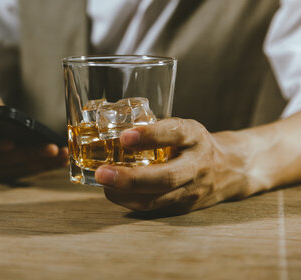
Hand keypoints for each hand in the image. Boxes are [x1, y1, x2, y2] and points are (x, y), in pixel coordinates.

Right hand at [0, 130, 67, 182]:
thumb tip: (5, 112)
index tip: (11, 142)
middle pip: (5, 162)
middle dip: (31, 155)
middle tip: (52, 148)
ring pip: (19, 170)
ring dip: (43, 164)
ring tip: (63, 154)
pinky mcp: (5, 177)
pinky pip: (26, 173)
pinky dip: (44, 167)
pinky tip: (61, 159)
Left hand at [94, 118, 252, 213]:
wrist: (230, 169)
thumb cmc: (194, 144)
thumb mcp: (182, 127)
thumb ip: (153, 128)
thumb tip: (110, 126)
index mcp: (194, 137)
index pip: (175, 134)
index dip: (149, 136)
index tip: (124, 137)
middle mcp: (196, 165)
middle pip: (166, 177)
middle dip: (130, 177)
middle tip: (103, 173)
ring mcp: (192, 190)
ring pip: (156, 198)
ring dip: (124, 193)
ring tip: (102, 182)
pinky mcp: (183, 207)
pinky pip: (153, 207)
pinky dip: (129, 201)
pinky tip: (112, 192)